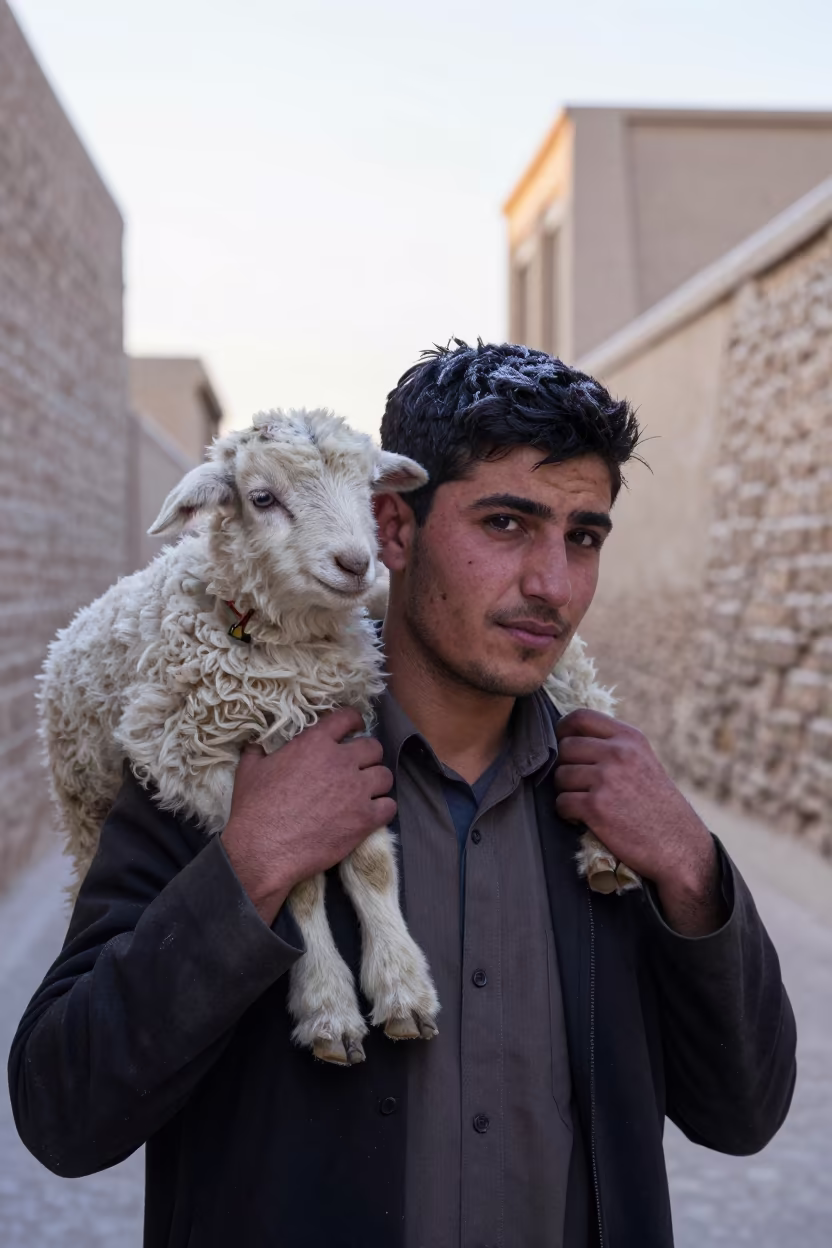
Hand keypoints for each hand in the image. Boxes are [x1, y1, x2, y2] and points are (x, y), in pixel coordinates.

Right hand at [222, 709, 395, 924]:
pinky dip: (383, 809)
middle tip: (358, 767)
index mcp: (315, 743)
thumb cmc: (254, 808)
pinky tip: (372, 813)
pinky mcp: (365, 819)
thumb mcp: (249, 770)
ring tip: (366, 792)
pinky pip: (389, 806)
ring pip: (385, 776)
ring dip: (377, 783)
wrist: (264, 849)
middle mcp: (341, 761)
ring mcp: (356, 790)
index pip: (347, 718)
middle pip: (373, 748)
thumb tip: (255, 745)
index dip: (354, 721)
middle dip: (367, 756)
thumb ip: (258, 751)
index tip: (355, 728)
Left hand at [554, 709, 723, 935]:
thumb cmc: (658, 805)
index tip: (563, 744)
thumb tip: (571, 737)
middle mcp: (617, 753)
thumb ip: (613, 746)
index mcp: (629, 738)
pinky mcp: (596, 807)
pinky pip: (561, 802)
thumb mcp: (643, 761)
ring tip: (585, 803)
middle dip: (566, 767)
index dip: (563, 730)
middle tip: (578, 785)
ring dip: (566, 791)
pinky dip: (567, 813)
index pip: (580, 717)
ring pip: (560, 776)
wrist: (679, 845)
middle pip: (565, 748)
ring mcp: (606, 779)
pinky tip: (583, 818)